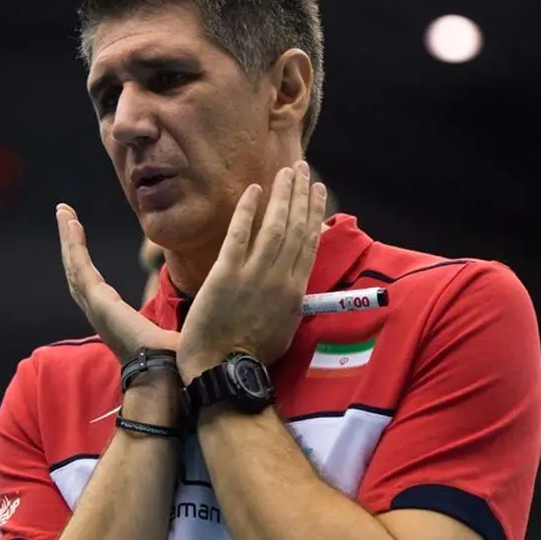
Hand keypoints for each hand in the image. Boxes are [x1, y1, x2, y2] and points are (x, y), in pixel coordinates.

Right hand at [56, 204, 180, 362]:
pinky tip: (72, 223)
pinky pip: (80, 266)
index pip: (94, 281)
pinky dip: (74, 244)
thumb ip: (182, 320)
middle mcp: (100, 311)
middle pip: (78, 269)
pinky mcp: (97, 301)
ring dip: (69, 238)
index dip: (85, 259)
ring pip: (74, 264)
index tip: (81, 238)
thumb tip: (209, 310)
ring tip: (64, 212)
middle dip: (70, 243)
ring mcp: (95, 306)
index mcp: (115, 317)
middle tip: (66, 216)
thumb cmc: (173, 361)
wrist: (164, 376)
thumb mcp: (175, 332)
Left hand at [178, 161, 327, 380]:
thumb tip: (293, 282)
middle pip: (296, 227)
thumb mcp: (284, 327)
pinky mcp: (226, 275)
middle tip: (301, 168)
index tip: (316, 191)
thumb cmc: (251, 355)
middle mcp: (280, 278)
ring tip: (285, 171)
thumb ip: (289, 300)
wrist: (224, 371)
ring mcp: (254, 275)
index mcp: (295, 291)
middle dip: (300, 194)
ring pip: (275, 226)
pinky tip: (253, 190)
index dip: (313, 213)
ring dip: (281, 195)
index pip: (309, 242)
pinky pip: (240, 235)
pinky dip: (248, 210)